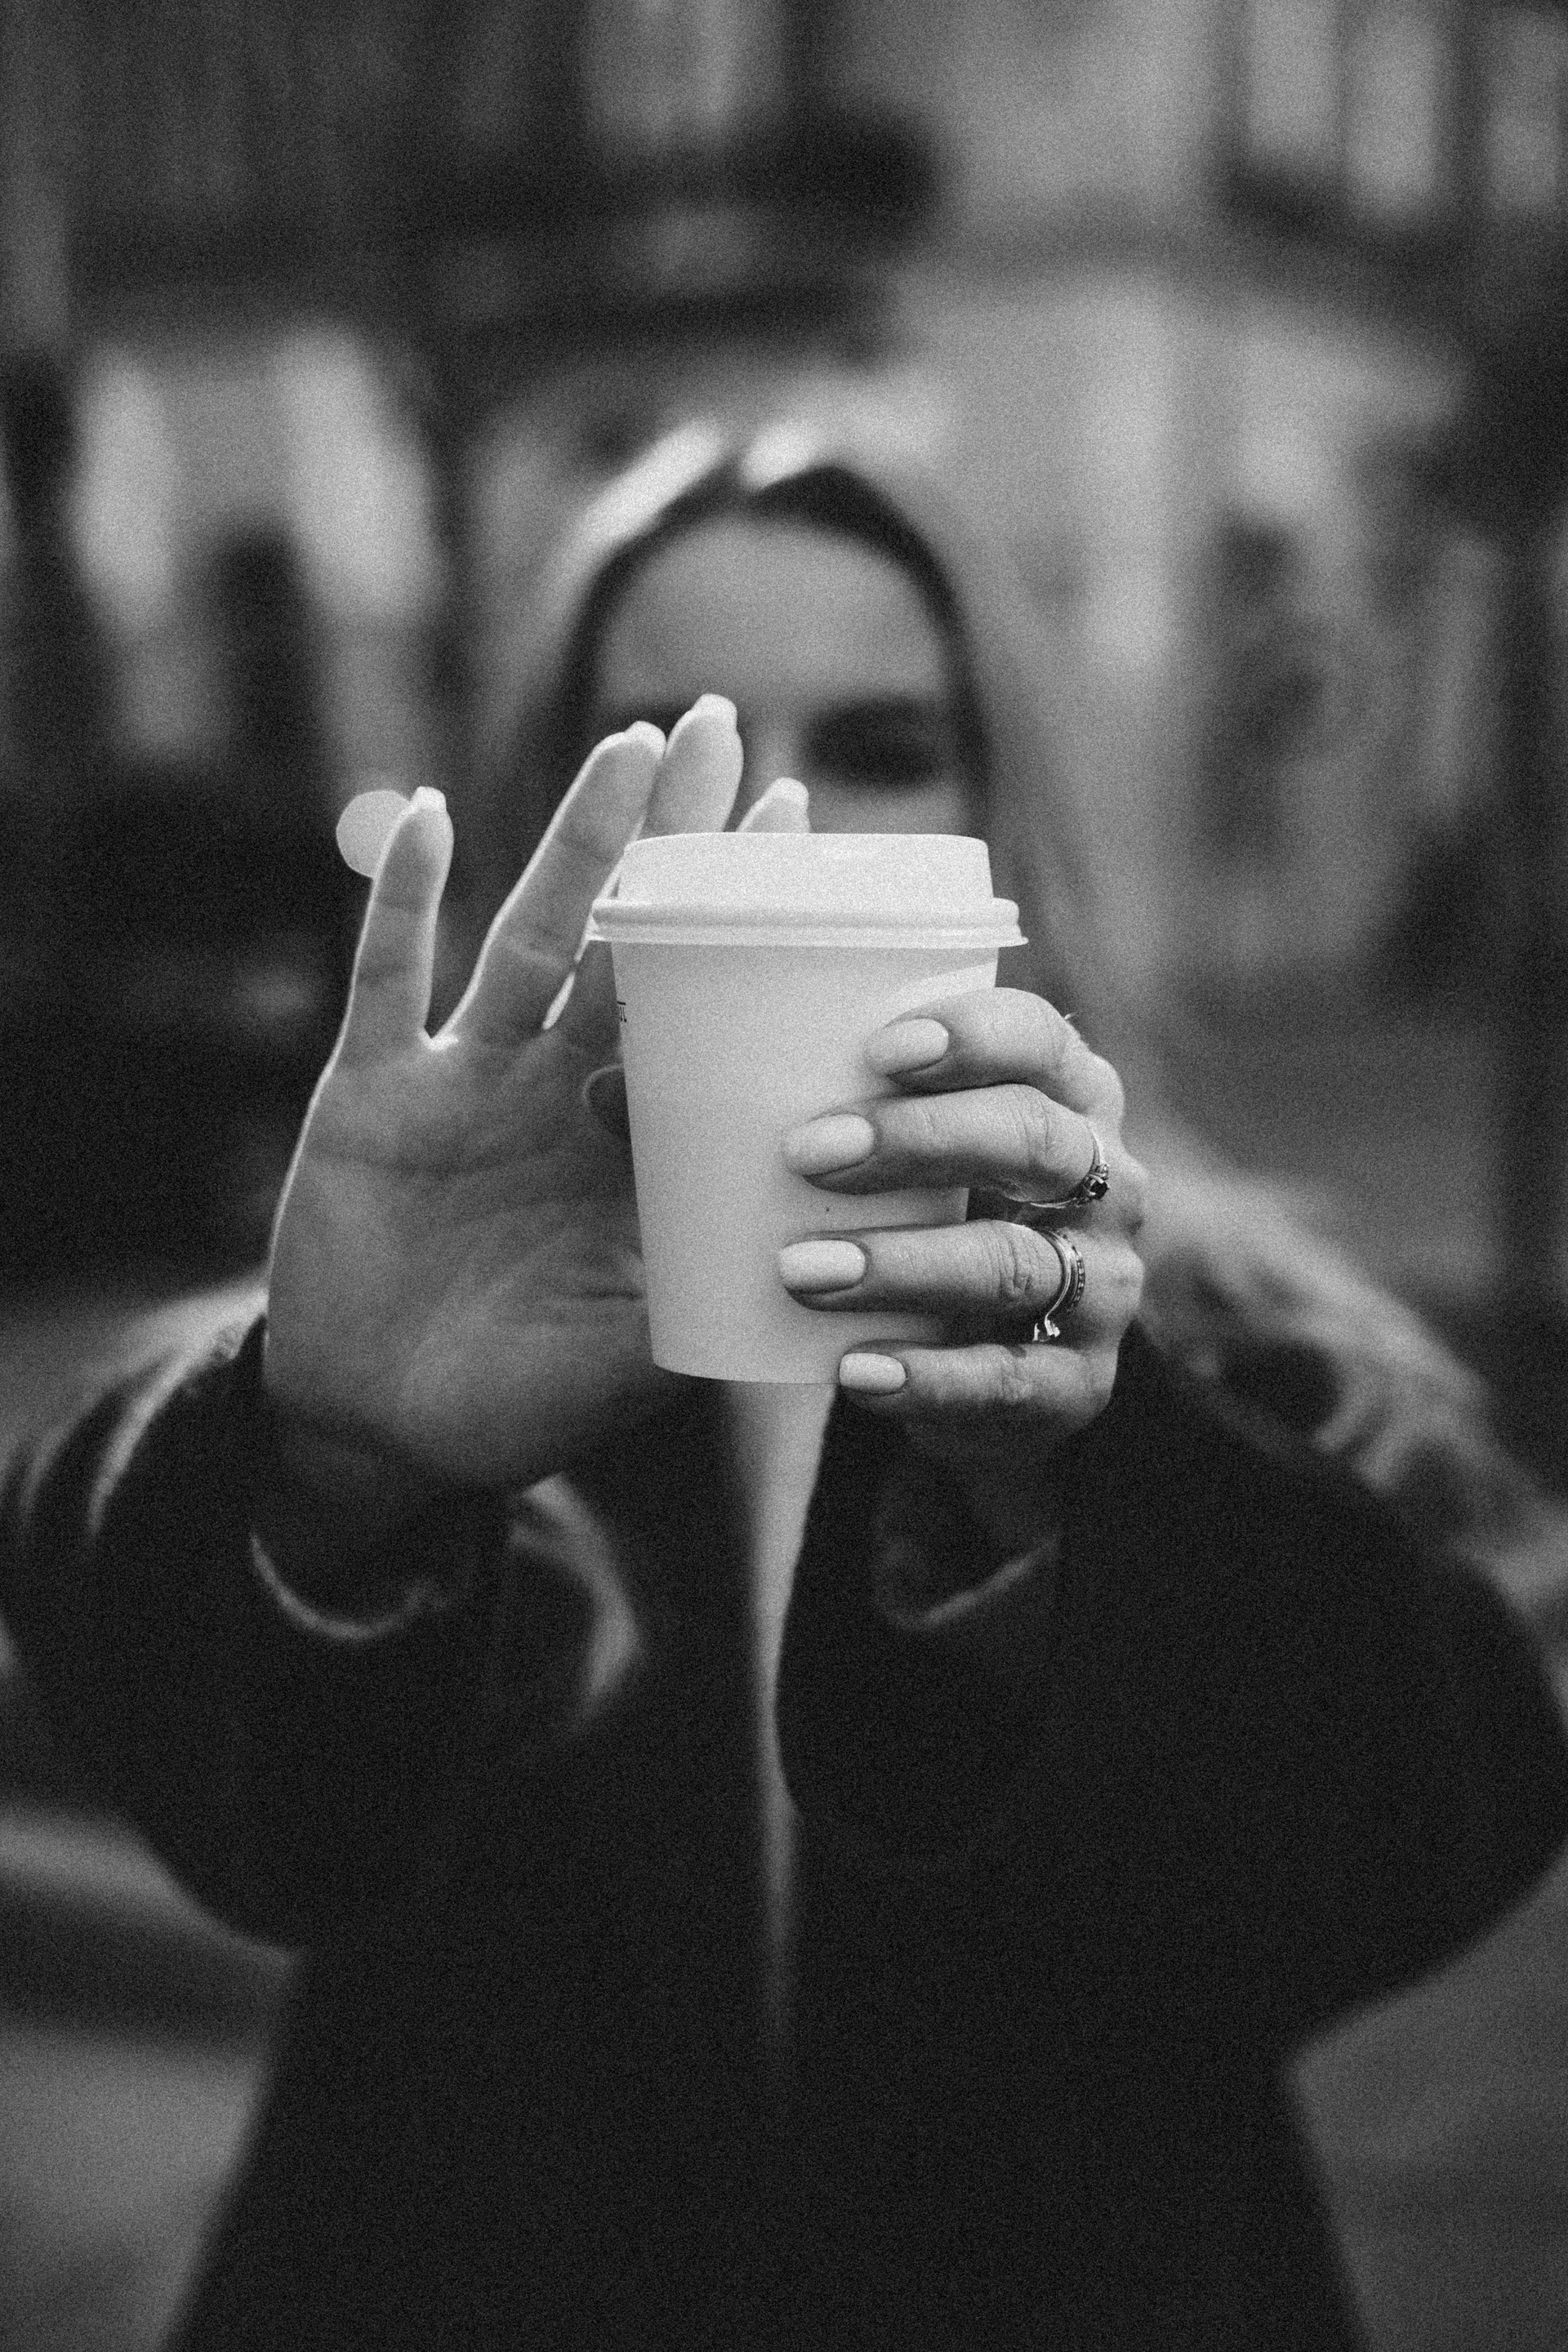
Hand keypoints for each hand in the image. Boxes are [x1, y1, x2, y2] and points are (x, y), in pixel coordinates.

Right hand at [264, 698, 750, 1501]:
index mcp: (634, 1143)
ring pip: (528, 937)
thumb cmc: (519, 1402)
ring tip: (626, 744)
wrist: (378, 1435)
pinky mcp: (371, 1091)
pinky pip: (387, 978)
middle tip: (723, 726)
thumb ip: (710, 1301)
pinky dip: (402, 899)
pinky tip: (426, 813)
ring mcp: (466, 1081)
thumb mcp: (632, 1361)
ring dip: (574, 842)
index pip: (706, 1009)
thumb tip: (834, 1274)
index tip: (811, 825)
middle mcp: (559, 1088)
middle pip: (630, 940)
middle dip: (675, 839)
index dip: (749, 923)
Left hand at [775, 990, 1145, 1554]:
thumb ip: (768, 1113)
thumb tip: (605, 1086)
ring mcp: (1100, 1289)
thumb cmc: (908, 1219)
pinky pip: (1008, 1382)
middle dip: (922, 1140)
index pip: (1042, 1040)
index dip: (975, 1033)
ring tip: (801, 1270)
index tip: (877, 1045)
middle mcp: (1105, 1181)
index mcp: (1063, 1095)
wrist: (971, 1372)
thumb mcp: (875, 1159)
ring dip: (904, 1262)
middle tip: (806, 1154)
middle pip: (1035, 1141)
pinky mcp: (1073, 1389)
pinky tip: (854, 1371)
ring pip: (1013, 1261)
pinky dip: (927, 1377)